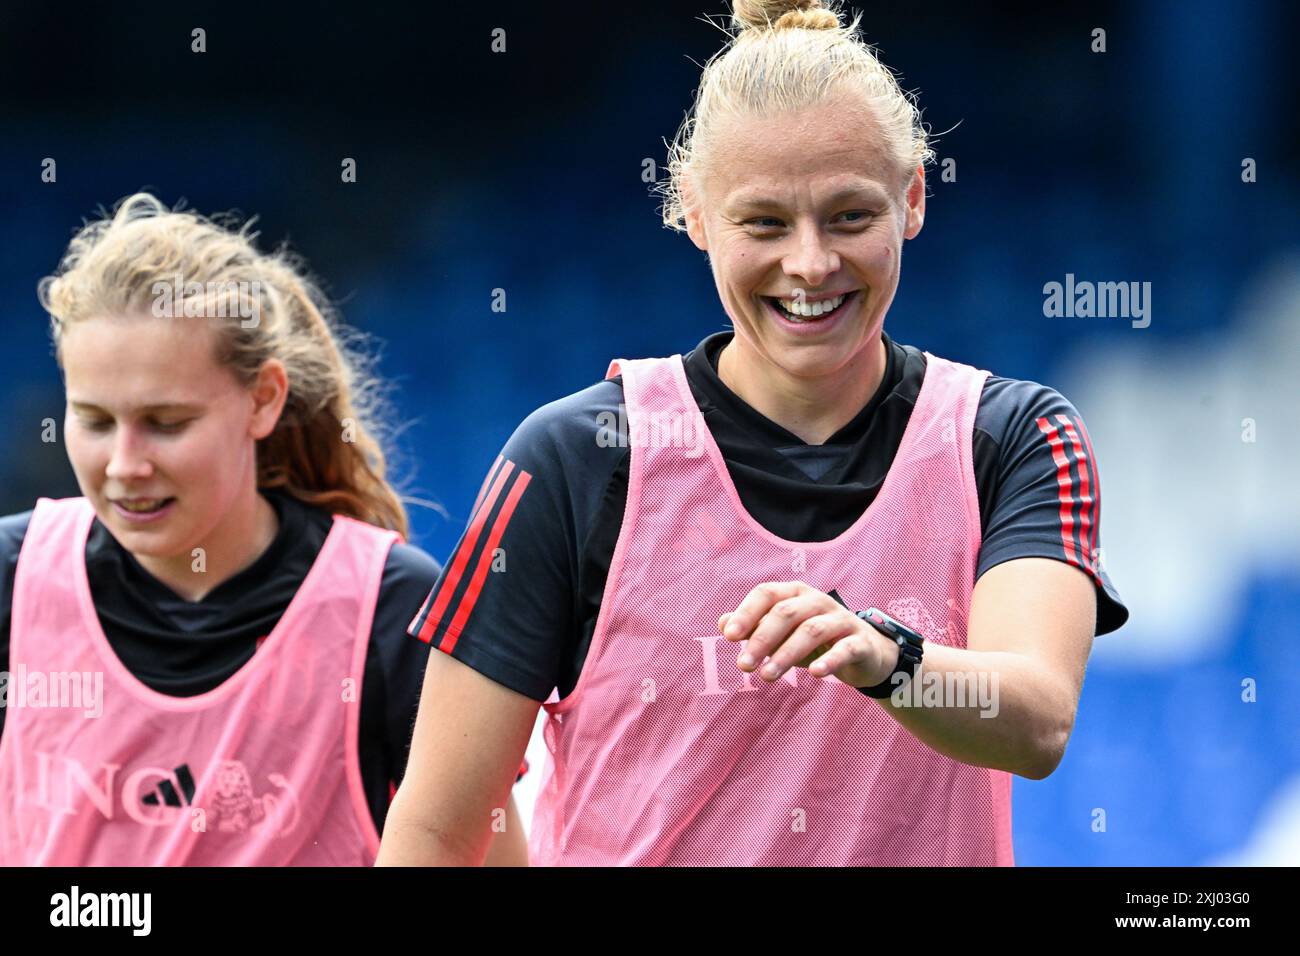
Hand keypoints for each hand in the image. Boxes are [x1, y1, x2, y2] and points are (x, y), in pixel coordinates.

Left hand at [719, 581, 898, 688]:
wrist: (865, 654)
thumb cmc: (814, 642)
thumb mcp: (782, 635)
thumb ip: (754, 627)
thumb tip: (722, 623)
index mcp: (795, 593)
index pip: (767, 594)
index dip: (747, 613)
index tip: (729, 637)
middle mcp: (818, 600)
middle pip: (785, 613)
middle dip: (762, 639)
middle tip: (744, 666)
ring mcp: (841, 619)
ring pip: (811, 630)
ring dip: (786, 654)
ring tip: (767, 676)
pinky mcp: (860, 642)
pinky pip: (844, 648)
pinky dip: (829, 660)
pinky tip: (814, 674)